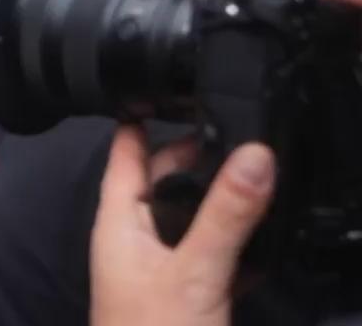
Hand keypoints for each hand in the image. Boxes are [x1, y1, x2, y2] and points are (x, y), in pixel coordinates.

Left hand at [90, 126, 275, 325]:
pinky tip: (263, 237)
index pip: (125, 155)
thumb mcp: (196, 271)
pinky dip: (230, 241)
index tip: (166, 88)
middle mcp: (133, 239)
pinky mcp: (182, 293)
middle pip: (159, 181)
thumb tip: (257, 152)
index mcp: (119, 223)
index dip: (139, 118)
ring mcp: (157, 267)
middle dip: (192, 156)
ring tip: (255, 173)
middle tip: (236, 132)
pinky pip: (206, 254)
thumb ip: (226, 214)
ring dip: (215, 199)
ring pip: (185, 217)